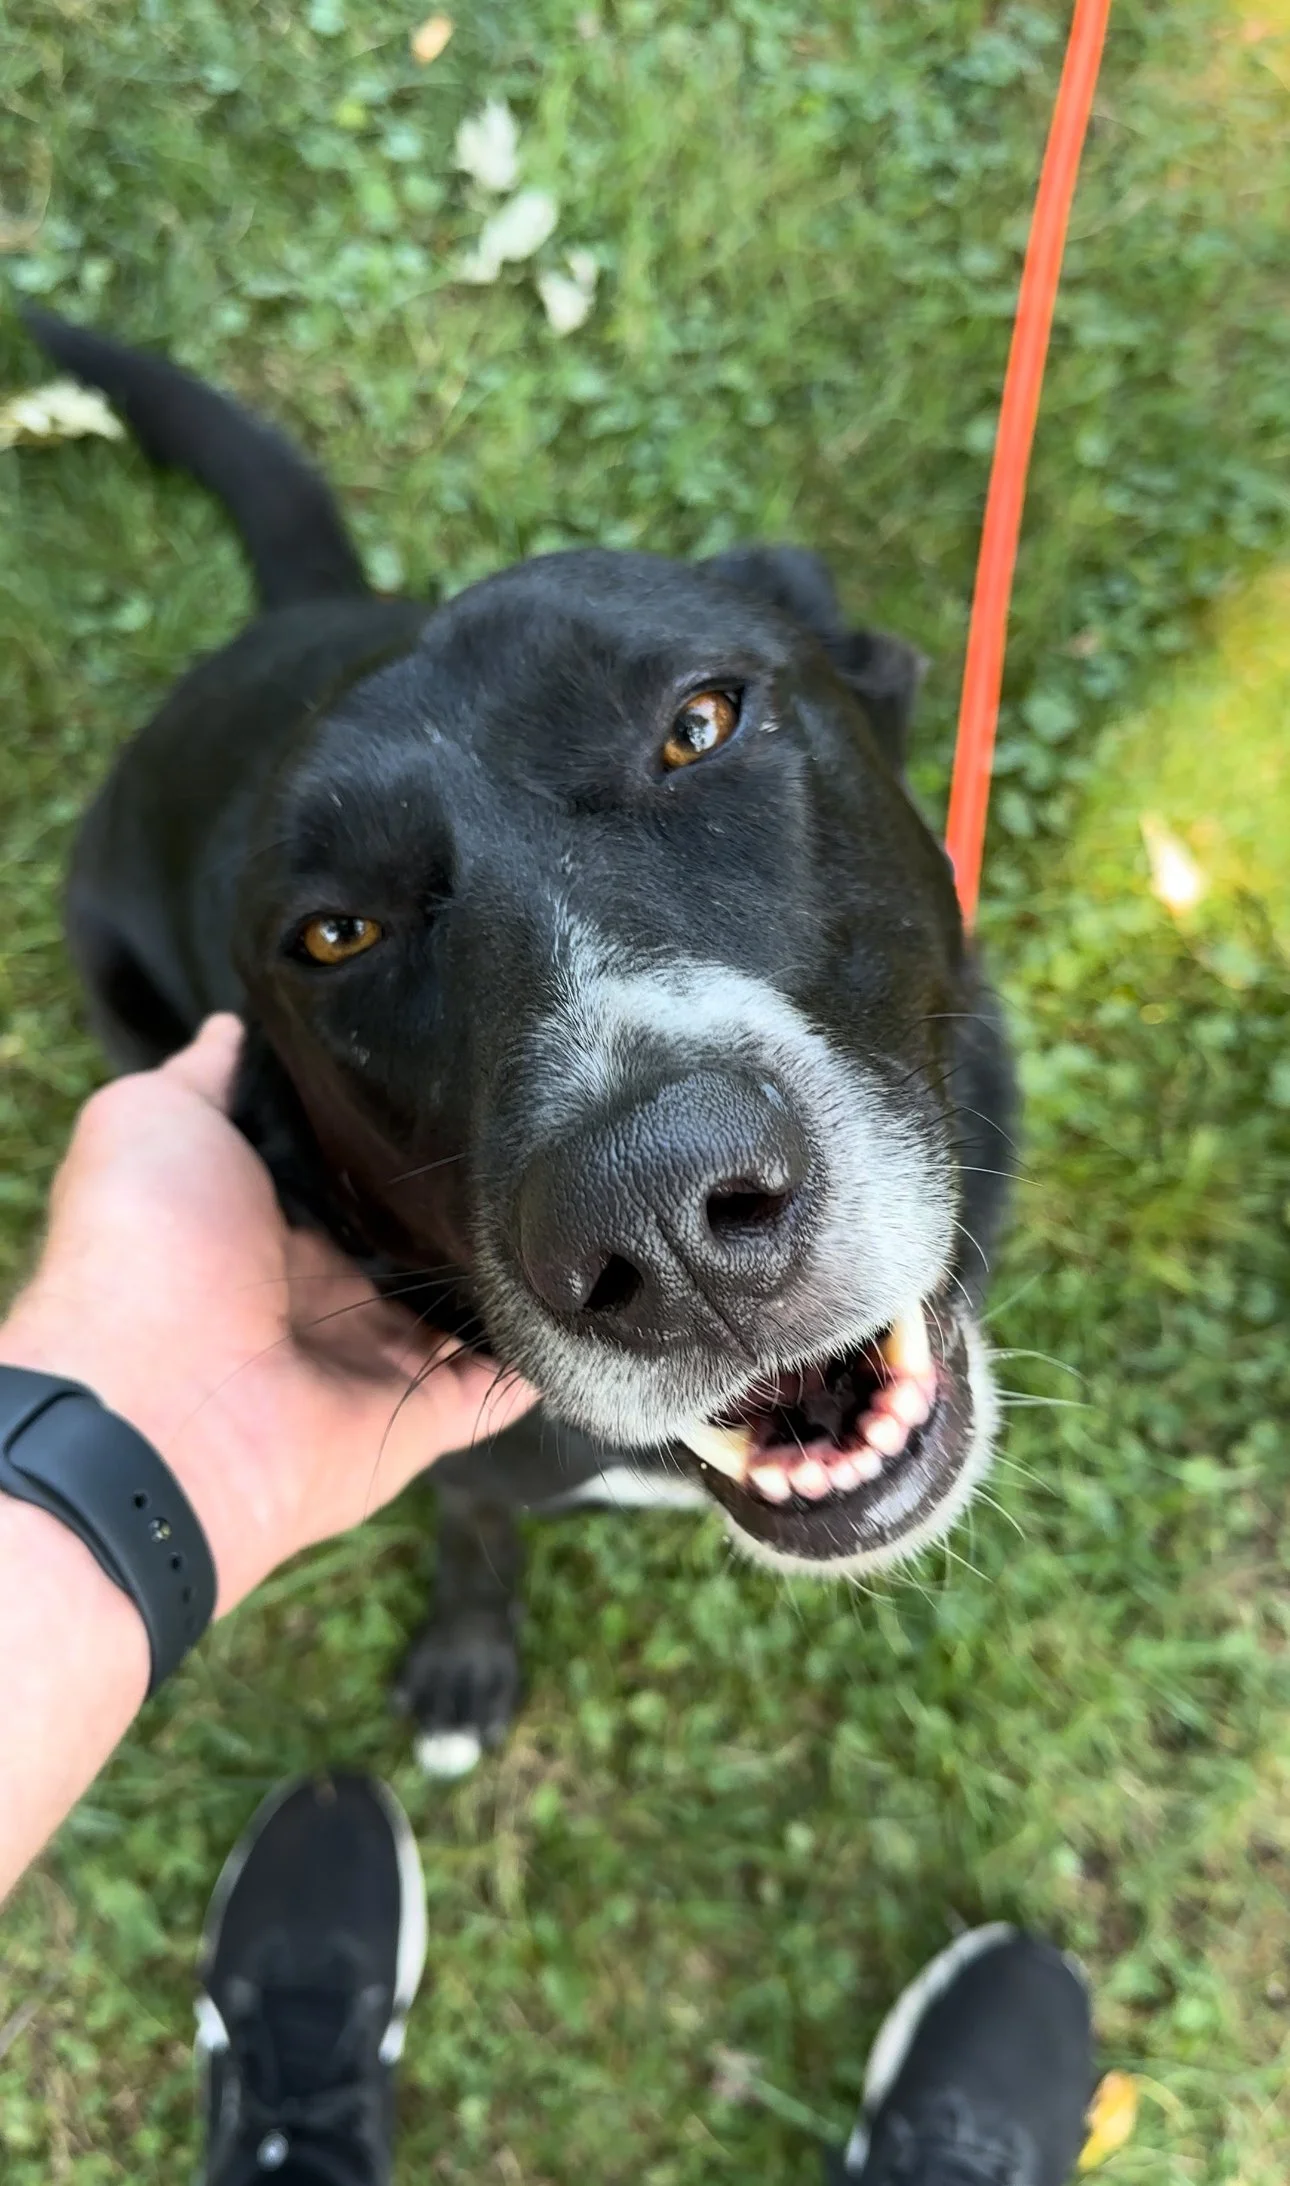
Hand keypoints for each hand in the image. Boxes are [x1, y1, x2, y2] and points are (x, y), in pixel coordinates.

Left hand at [0, 1017, 536, 1610]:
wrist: (154, 1402)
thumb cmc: (140, 1249)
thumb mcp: (151, 1119)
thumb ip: (206, 1075)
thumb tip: (236, 1025)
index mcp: (263, 1223)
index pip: (346, 1169)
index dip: (391, 1128)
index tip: (456, 1067)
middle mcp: (321, 1292)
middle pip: (416, 1237)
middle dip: (468, 1196)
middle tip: (541, 1127)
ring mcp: (370, 1361)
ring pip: (467, 1310)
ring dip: (515, 1269)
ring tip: (581, 1202)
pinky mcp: (412, 1420)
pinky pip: (496, 1389)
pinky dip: (540, 1357)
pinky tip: (589, 1299)